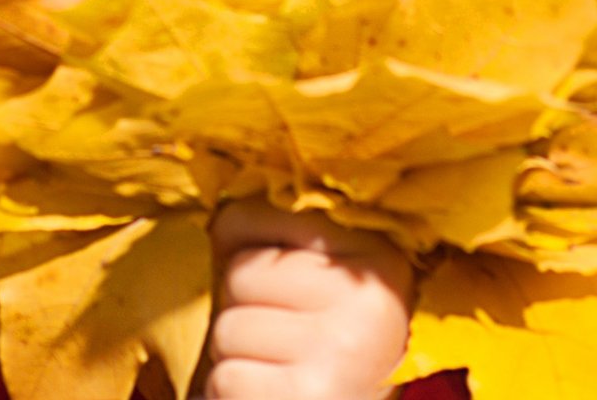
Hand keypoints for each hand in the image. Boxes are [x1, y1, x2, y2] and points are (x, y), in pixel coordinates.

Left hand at [204, 199, 413, 399]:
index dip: (241, 245)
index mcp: (375, 254)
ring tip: (277, 367)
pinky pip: (226, 379)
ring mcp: (340, 348)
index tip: (260, 276)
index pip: (263, 215)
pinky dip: (233, 393)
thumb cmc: (330, 350)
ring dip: (237, 355)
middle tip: (280, 338)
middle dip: (244, 308)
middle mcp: (365, 300)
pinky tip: (270, 394)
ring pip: (227, 328)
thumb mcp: (327, 284)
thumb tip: (221, 219)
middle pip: (240, 273)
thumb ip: (282, 240)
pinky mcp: (310, 394)